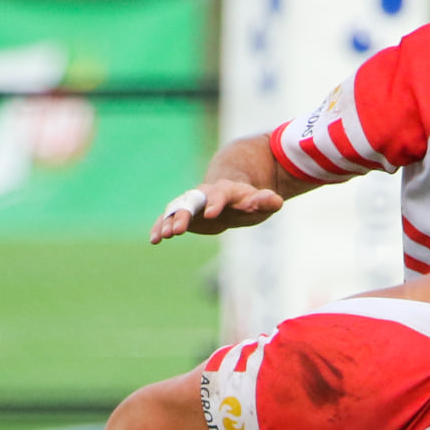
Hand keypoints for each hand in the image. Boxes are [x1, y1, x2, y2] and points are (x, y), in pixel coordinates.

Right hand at [149, 179, 284, 242]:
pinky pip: (169, 219)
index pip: (220, 195)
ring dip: (168, 222)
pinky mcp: (184, 215)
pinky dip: (161, 227)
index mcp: (225, 190)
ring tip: (162, 236)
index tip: (211, 215)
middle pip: (192, 201)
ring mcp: (192, 203)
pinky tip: (155, 239)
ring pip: (177, 210)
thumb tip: (275, 201)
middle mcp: (204, 194)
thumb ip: (267, 201)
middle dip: (184, 214)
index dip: (216, 204)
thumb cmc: (249, 201)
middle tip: (177, 229)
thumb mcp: (262, 202)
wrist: (233, 196)